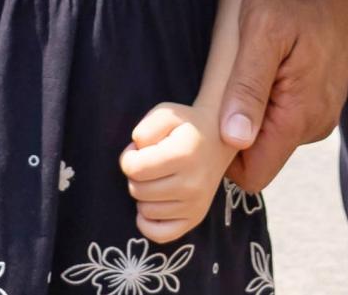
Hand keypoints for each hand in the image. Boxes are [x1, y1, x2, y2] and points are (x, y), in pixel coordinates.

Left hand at [120, 101, 228, 243]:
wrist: (219, 139)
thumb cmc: (186, 125)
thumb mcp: (165, 113)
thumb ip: (145, 128)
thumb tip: (136, 152)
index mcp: (183, 154)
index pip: (135, 169)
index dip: (128, 157)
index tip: (137, 150)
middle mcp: (191, 184)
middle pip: (138, 190)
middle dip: (135, 175)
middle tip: (148, 163)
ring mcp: (195, 205)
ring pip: (145, 211)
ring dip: (143, 194)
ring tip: (156, 178)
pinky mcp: (195, 218)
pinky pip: (160, 234)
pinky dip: (148, 222)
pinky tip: (152, 204)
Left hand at [218, 0, 347, 191]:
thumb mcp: (264, 30)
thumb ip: (249, 88)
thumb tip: (232, 140)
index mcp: (299, 116)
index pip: (254, 174)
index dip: (223, 158)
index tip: (205, 121)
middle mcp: (315, 122)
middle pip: (261, 152)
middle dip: (235, 127)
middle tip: (223, 79)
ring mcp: (322, 107)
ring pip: (273, 129)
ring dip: (252, 105)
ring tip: (245, 61)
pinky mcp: (323, 91)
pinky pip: (287, 108)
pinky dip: (270, 91)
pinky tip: (265, 56)